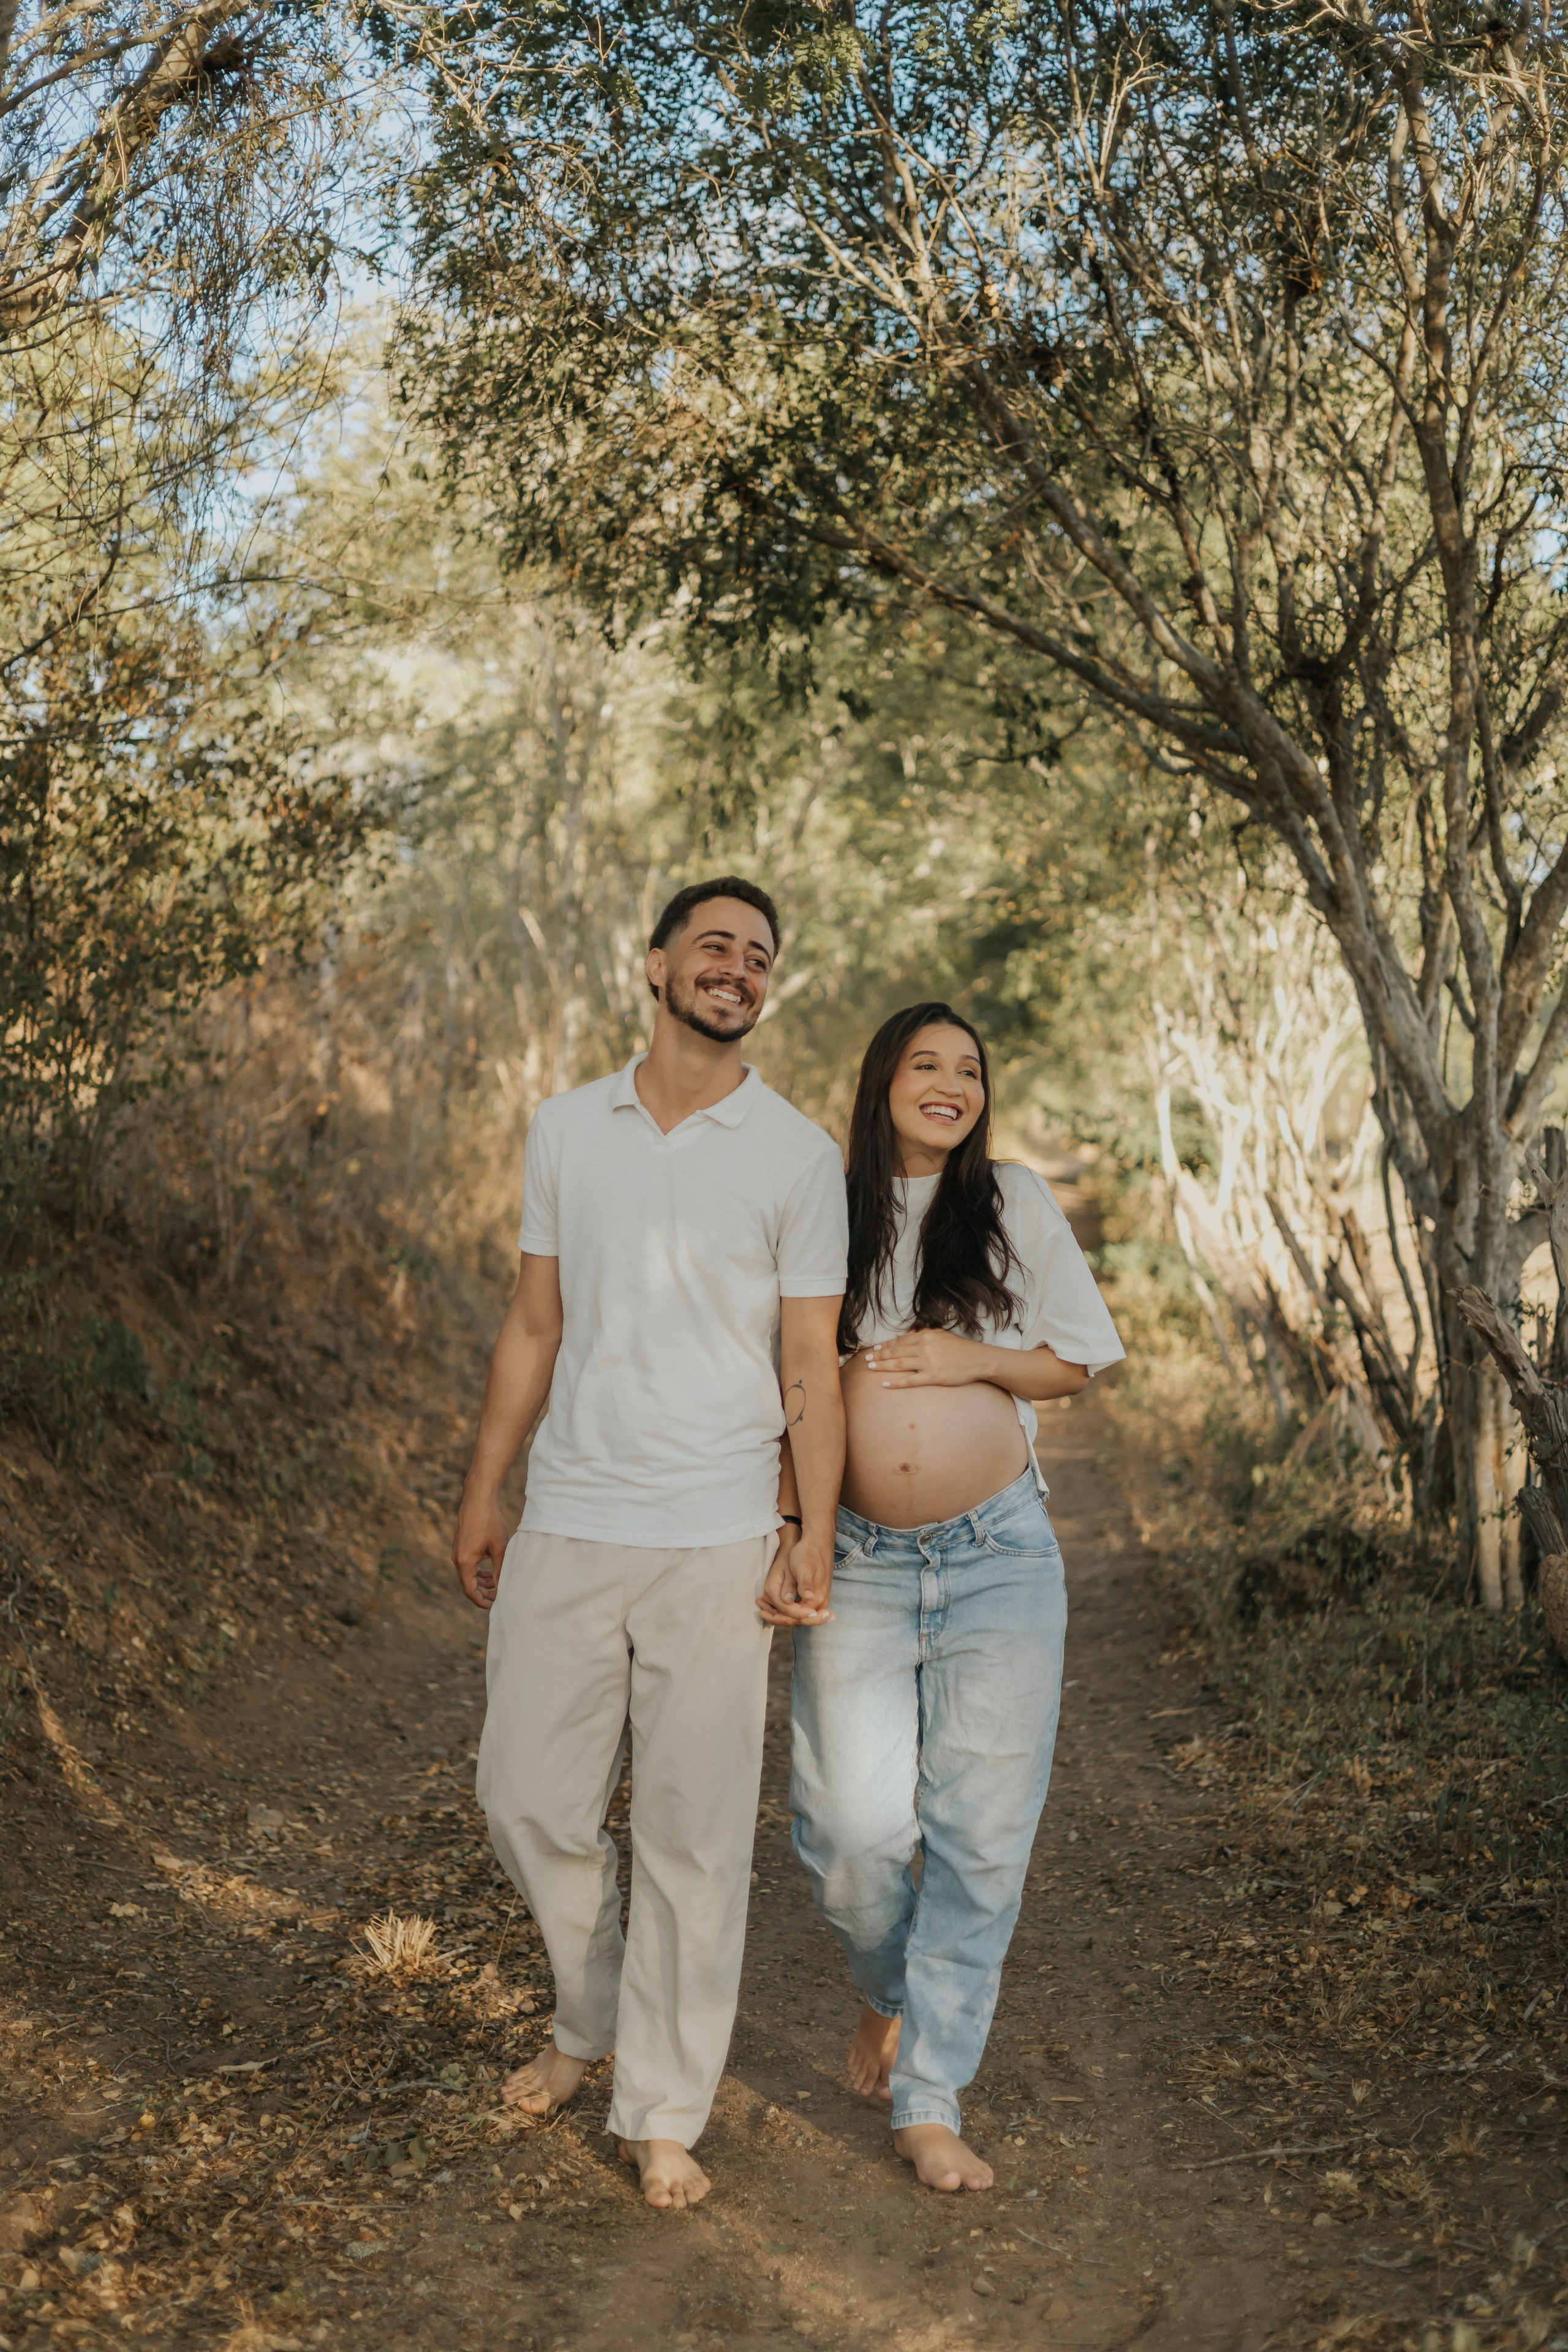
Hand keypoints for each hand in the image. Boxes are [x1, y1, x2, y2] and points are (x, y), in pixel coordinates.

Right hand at [451, 1488, 511, 1609]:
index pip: (470, 1590)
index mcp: (465, 1562)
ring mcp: (457, 1552)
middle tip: (498, 1598)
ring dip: (481, 1582)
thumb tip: (502, 1588)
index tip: (494, 1606)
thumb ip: (500, 1570)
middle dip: (482, 1593)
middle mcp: (457, 1559)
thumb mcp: (500, 1548)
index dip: (482, 1601)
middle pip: (468, 1584)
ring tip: (497, 1585)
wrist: (477, 1499)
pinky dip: (478, 1571)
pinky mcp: (460, 1546)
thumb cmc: (490, 1521)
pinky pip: (467, 1565)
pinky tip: (491, 1571)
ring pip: (468, 1575)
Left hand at [757, 1527, 833, 1626]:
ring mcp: (818, 1600)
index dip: (780, 1617)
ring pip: (797, 1615)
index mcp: (817, 1598)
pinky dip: (786, 1609)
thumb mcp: (803, 1567)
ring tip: (763, 1610)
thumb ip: (803, 1585)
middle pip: (797, 1619)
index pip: (797, 1617)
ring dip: (780, 1614)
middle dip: (778, 1618)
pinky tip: (773, 1606)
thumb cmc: (809, 1553)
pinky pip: (799, 1608)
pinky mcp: (813, 1595)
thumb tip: (801, 1599)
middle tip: (761, 1612)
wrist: (817, 1543)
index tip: (763, 1612)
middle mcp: (820, 1603)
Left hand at [863, 1328, 992, 1387]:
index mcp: (925, 1336)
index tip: (874, 1348)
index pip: (900, 1341)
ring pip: (899, 1365)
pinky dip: (895, 1383)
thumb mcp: (942, 1335)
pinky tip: (885, 1385)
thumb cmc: (961, 1348)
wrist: (979, 1360)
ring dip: (882, 1366)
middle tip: (866, 1359)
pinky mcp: (933, 1377)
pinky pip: (910, 1381)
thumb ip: (925, 1335)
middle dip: (878, 1355)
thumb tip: (909, 1336)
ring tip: (870, 1368)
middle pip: (895, 1352)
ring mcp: (928, 1362)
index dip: (885, 1345)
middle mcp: (924, 1347)